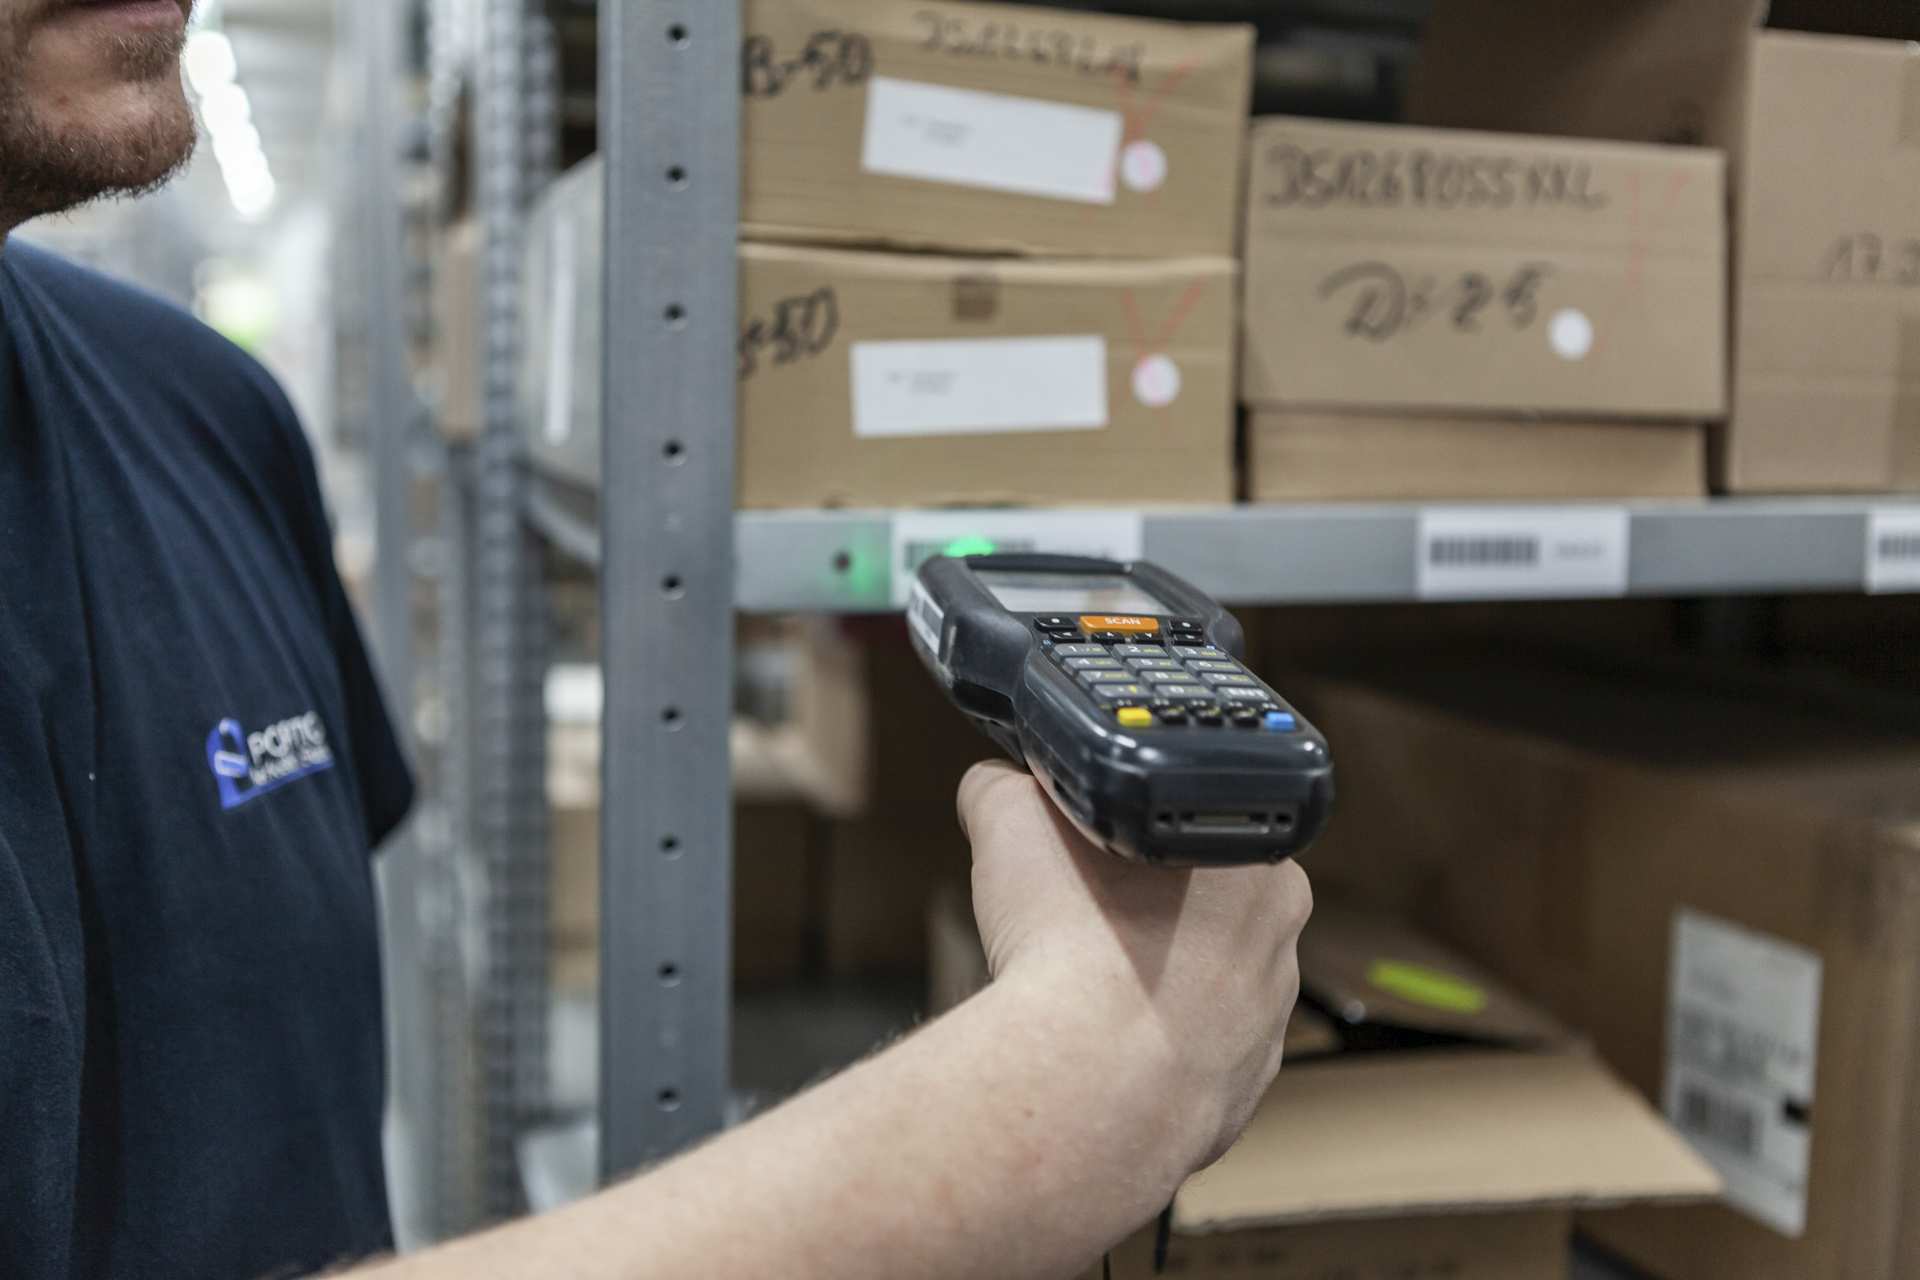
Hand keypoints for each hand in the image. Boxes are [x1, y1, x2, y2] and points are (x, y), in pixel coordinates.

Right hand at [956, 760, 1311, 1171]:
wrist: (1084, 1080)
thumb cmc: (1069, 941)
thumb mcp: (1013, 819)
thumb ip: (1008, 787)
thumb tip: (998, 784)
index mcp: (1257, 864)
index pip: (1190, 833)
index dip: (1128, 841)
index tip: (1084, 858)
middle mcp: (1279, 947)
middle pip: (1197, 914)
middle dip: (1137, 914)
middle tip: (1072, 922)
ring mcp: (1265, 1030)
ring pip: (1195, 991)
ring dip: (1144, 987)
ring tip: (1078, 991)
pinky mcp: (1235, 1097)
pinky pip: (1185, 1061)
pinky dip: (1142, 1053)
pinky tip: (1095, 1046)